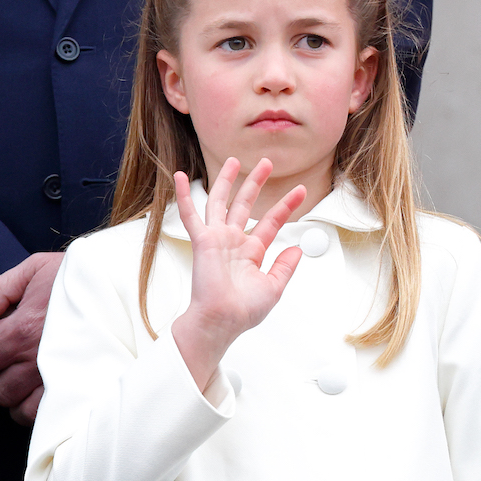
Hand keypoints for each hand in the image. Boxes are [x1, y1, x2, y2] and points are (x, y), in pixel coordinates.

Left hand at [0, 251, 63, 423]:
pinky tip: (44, 390)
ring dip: (19, 396)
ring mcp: (58, 378)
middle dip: (0, 376)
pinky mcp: (77, 390)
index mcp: (22, 328)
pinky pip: (44, 417)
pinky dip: (38, 409)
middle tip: (15, 359)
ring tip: (29, 376)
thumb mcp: (34, 268)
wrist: (121, 284)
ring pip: (18, 409)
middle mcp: (36, 358)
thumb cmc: (75, 275)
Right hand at [169, 158, 306, 393]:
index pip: (271, 221)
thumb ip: (285, 266)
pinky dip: (184, 196)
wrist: (222, 320)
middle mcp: (233, 241)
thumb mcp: (273, 287)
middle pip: (245, 204)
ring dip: (226, 180)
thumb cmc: (243, 311)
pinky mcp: (202, 241)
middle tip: (266, 162)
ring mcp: (217, 239)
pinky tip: (180, 177)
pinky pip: (191, 215)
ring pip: (221, 202)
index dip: (286, 205)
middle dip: (255, 182)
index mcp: (251, 252)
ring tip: (233, 160)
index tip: (300, 190)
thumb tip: (297, 249)